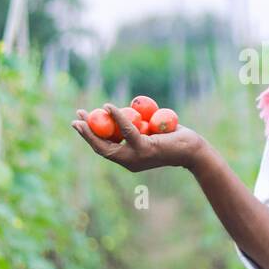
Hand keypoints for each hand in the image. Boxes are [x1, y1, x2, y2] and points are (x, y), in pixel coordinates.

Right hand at [72, 103, 204, 171]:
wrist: (193, 150)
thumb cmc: (175, 140)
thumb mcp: (151, 133)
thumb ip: (138, 128)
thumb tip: (124, 113)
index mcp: (129, 159)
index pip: (105, 149)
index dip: (90, 137)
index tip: (80, 124)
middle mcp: (129, 162)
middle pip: (101, 148)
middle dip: (85, 134)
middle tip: (76, 118)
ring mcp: (135, 157)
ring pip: (109, 143)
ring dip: (95, 127)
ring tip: (86, 114)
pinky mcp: (144, 149)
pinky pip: (127, 131)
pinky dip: (117, 117)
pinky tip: (108, 106)